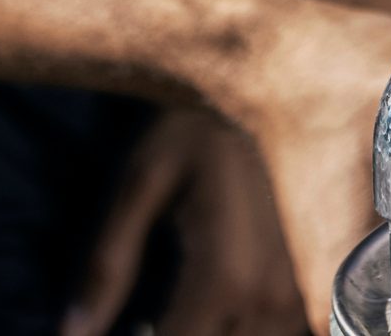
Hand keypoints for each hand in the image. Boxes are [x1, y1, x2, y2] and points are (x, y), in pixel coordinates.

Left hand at [65, 107, 308, 335]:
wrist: (280, 79)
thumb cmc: (200, 123)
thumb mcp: (141, 182)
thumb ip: (106, 266)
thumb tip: (70, 334)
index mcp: (226, 276)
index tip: (112, 329)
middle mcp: (274, 297)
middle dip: (179, 334)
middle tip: (148, 312)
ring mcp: (306, 295)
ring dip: (213, 332)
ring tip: (178, 308)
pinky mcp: (320, 284)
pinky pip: (283, 332)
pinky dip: (241, 326)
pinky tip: (213, 308)